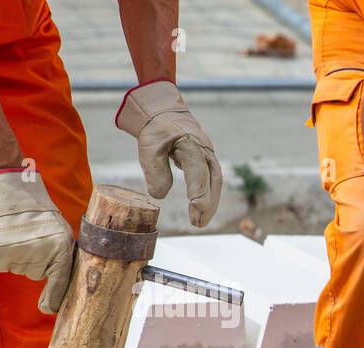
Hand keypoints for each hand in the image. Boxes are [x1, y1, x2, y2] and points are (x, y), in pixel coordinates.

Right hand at [0, 170, 74, 313]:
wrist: (5, 186)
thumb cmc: (31, 208)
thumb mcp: (56, 229)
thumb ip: (58, 253)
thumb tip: (56, 292)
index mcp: (62, 245)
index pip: (61, 279)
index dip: (54, 297)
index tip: (49, 309)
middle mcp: (45, 251)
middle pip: (35, 274)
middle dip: (30, 260)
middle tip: (26, 238)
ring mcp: (22, 253)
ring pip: (16, 268)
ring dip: (13, 255)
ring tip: (13, 234)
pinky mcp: (0, 252)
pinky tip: (0, 237)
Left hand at [117, 80, 221, 226]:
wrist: (163, 109)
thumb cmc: (155, 128)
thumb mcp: (148, 148)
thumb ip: (155, 172)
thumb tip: (160, 196)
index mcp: (190, 144)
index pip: (198, 172)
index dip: (199, 192)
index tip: (195, 210)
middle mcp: (204, 150)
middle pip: (213, 180)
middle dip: (208, 204)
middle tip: (198, 223)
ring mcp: (208, 153)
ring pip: (215, 181)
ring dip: (210, 202)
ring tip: (200, 220)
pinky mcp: (206, 158)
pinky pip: (212, 178)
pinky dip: (209, 194)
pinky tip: (201, 207)